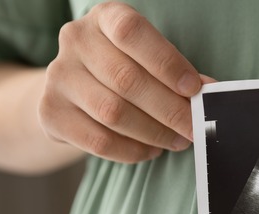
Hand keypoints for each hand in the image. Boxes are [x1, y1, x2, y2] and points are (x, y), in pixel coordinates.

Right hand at [38, 2, 214, 162]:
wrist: (73, 92)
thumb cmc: (123, 70)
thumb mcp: (147, 59)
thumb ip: (175, 72)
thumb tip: (208, 91)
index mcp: (104, 17)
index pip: (132, 32)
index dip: (166, 62)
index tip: (195, 88)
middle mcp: (75, 40)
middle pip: (126, 79)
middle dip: (170, 109)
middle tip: (194, 127)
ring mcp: (58, 75)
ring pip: (113, 113)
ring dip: (153, 133)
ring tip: (177, 141)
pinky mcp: (51, 112)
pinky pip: (98, 140)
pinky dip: (132, 150)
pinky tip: (151, 150)